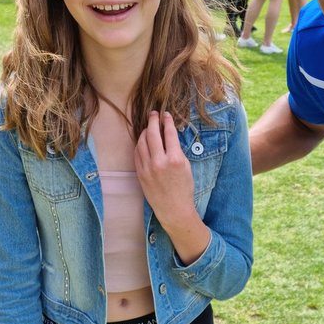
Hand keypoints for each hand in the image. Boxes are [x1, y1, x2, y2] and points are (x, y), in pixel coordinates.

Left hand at [134, 111, 195, 226]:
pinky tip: (143, 141)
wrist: (174, 209)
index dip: (167, 121)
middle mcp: (159, 162)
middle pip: (153, 134)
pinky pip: (137, 153)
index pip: (169, 133)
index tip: (166, 115)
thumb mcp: (186, 167)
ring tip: (149, 127)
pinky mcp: (140, 173)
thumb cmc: (183, 189)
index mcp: (174, 159)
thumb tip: (168, 136)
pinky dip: (140, 144)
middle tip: (154, 114)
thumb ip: (177, 151)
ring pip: (142, 142)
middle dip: (153, 121)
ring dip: (145, 132)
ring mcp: (148, 168)